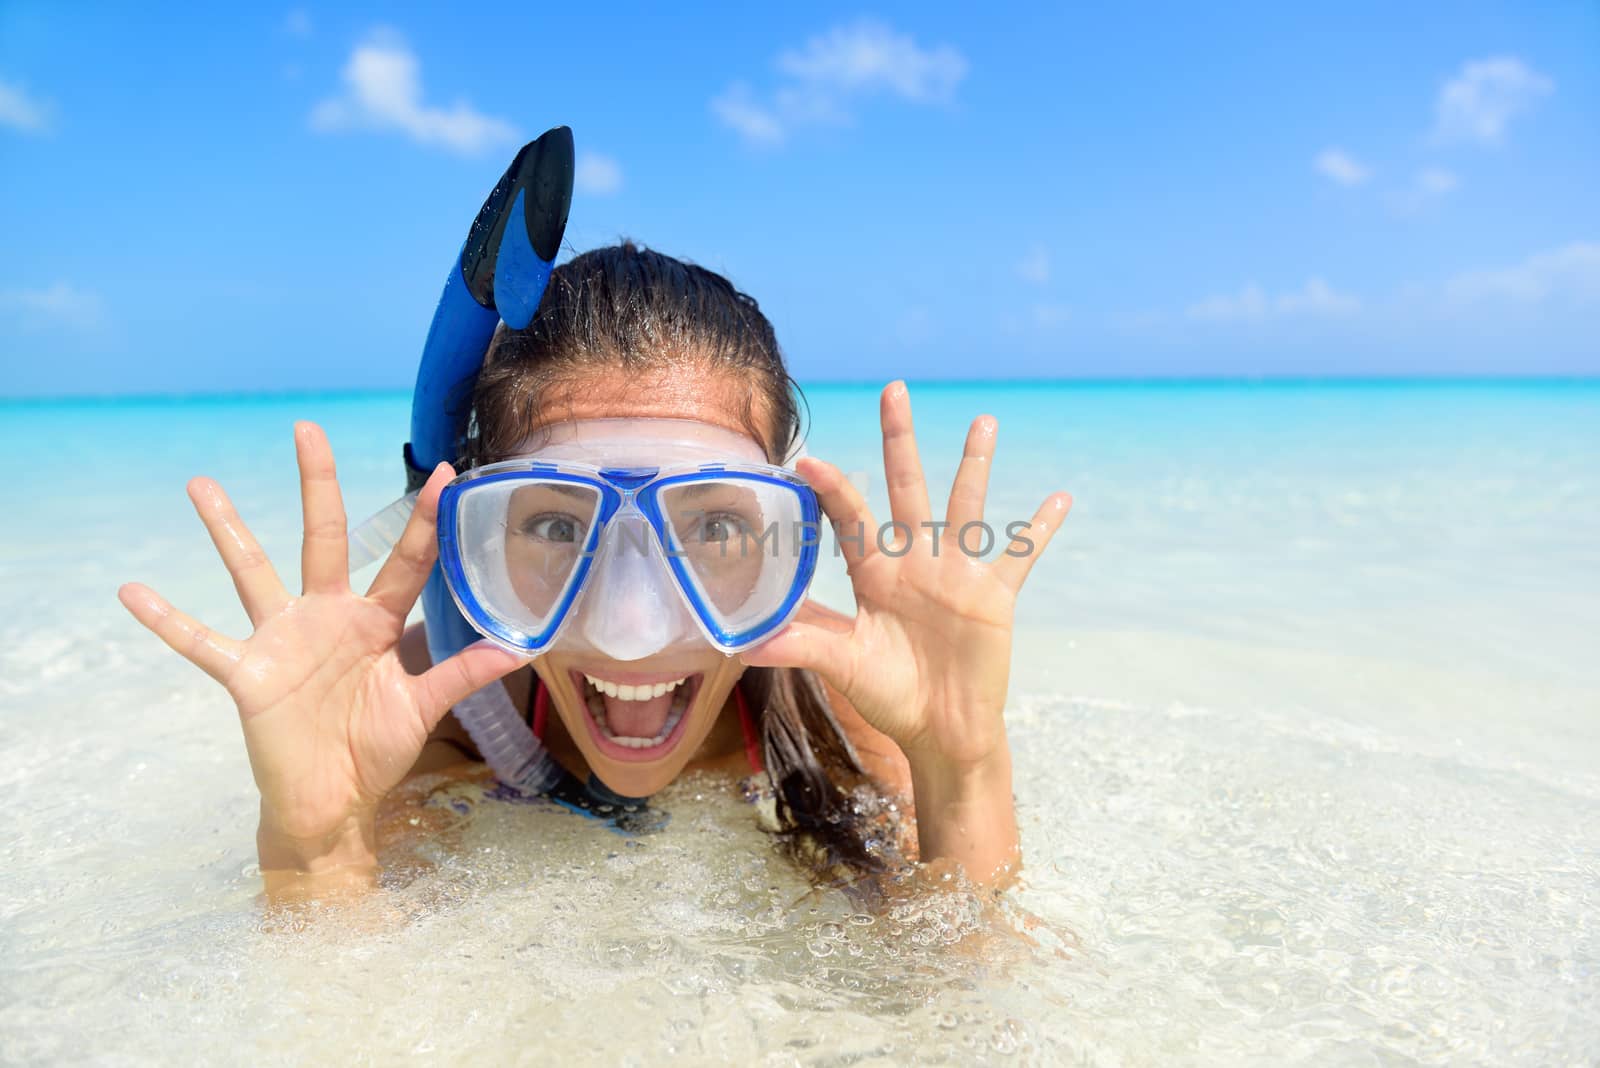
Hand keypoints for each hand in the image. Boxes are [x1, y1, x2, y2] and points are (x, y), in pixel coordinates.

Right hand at [118, 423, 524, 873]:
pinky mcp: (248, 674)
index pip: (405, 560)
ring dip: (228, 530)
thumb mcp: (423, 708)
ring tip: (201, 484)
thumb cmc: (376, 751)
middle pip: (322, 538)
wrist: (332, 804)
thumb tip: (522, 648)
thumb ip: (463, 673)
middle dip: (318, 484)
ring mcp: (283, 640)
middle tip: (307, 429)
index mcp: (376, 622)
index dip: (425, 519)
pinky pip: (200, 642)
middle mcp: (327, 617)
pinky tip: (131, 590)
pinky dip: (166, 620)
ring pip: (252, 572)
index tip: (444, 471)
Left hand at [741, 383, 1068, 877]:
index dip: (831, 490)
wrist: (941, 730)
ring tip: (983, 422)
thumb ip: (802, 646)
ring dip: (974, 465)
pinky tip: (1060, 499)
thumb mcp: (844, 665)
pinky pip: (1020, 555)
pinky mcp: (993, 594)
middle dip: (898, 441)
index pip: (850, 519)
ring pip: (965, 506)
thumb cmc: (889, 694)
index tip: (805, 460)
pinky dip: (1040, 529)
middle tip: (892, 390)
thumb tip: (745, 643)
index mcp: (874, 574)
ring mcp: (956, 574)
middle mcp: (914, 562)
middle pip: (905, 488)